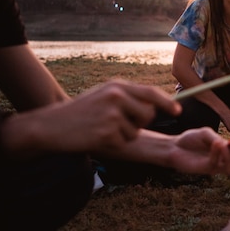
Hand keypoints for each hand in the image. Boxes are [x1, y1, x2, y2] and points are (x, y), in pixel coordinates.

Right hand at [9, 79, 180, 154]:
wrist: (52, 125)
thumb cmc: (82, 110)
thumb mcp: (105, 94)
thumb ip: (128, 95)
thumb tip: (156, 104)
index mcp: (118, 86)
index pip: (151, 92)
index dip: (167, 103)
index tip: (177, 112)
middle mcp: (117, 97)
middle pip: (149, 114)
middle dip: (141, 122)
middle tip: (120, 123)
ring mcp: (112, 115)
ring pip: (137, 131)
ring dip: (125, 135)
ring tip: (104, 129)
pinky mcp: (107, 134)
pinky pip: (124, 142)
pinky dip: (115, 144)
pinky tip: (98, 137)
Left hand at [168, 128, 229, 174]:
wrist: (174, 147)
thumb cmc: (190, 139)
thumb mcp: (205, 133)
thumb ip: (216, 137)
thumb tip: (226, 144)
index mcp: (224, 148)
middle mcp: (222, 157)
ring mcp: (215, 164)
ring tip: (223, 144)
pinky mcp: (207, 169)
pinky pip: (217, 163)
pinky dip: (218, 152)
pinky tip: (215, 143)